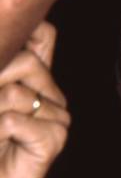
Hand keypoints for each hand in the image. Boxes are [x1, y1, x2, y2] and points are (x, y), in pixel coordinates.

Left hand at [0, 22, 70, 177]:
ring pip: (16, 93)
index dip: (27, 31)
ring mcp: (57, 119)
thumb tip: (17, 31)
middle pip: (27, 61)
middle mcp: (51, 97)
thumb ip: (6, 69)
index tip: (12, 55)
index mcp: (35, 82)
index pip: (43, 36)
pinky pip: (16, 120)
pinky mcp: (55, 139)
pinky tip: (3, 146)